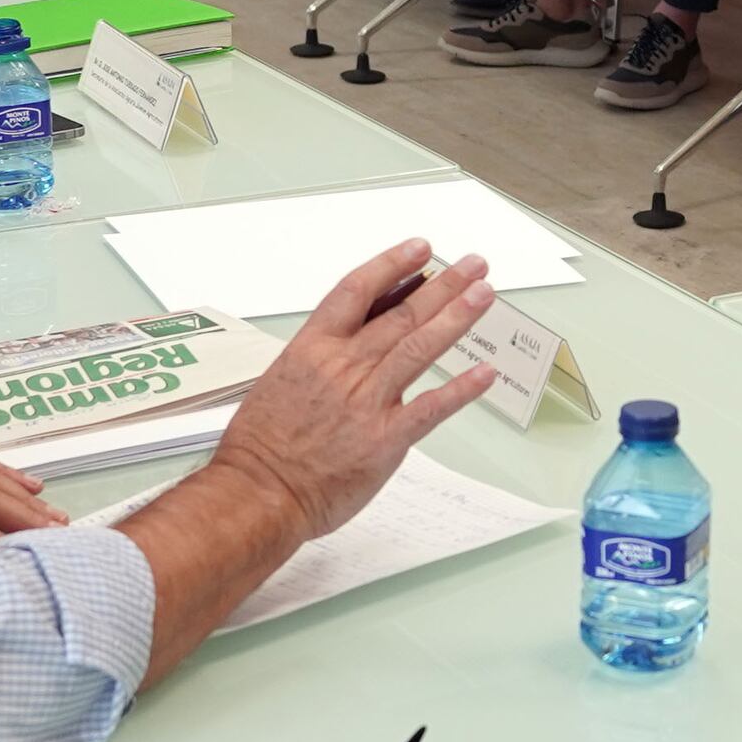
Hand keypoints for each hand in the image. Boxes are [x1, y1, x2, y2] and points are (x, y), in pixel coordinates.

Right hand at [200, 244, 498, 539]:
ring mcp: (367, 401)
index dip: (392, 265)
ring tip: (483, 294)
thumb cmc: (261, 446)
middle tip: (473, 265)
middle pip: (401, 313)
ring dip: (456, 317)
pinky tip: (484, 373)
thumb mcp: (282, 380)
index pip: (358, 291)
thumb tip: (351, 338)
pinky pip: (431, 408)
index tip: (420, 249)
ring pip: (419, 347)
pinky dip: (461, 389)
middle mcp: (343, 367)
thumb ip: (320, 358)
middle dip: (442, 285)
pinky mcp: (385, 439)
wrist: (257, 492)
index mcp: (312, 348)